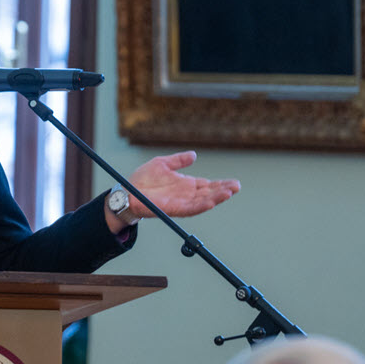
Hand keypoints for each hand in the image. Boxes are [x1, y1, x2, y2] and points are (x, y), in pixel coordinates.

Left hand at [107, 151, 239, 232]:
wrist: (127, 191)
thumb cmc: (142, 179)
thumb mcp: (162, 163)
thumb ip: (178, 160)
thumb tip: (194, 155)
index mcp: (185, 184)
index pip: (207, 185)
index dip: (221, 184)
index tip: (234, 182)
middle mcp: (186, 194)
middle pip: (209, 193)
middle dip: (223, 190)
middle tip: (237, 186)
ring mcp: (181, 202)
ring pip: (203, 201)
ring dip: (216, 198)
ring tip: (229, 193)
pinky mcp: (173, 209)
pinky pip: (190, 208)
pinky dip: (201, 206)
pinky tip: (211, 202)